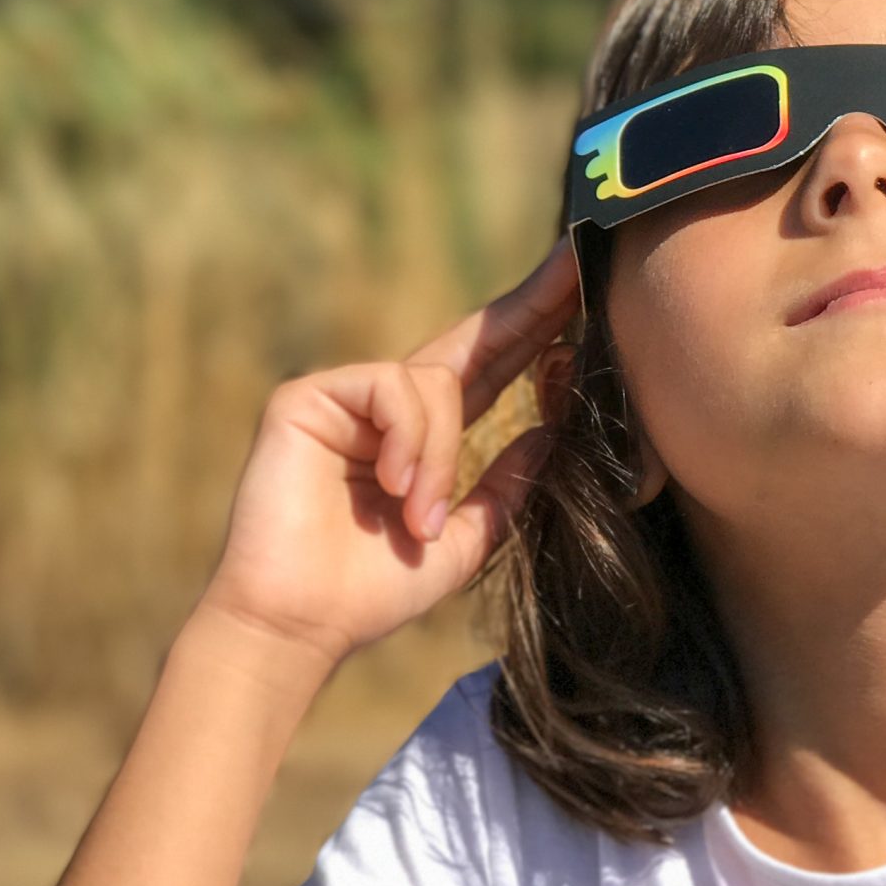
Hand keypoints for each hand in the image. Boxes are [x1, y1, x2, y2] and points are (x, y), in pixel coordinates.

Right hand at [194, 233, 583, 673]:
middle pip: (473, 340)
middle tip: (577, 261)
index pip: (494, 369)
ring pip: (437, 383)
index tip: (584, 292)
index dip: (539, 330)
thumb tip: (552, 433)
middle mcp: (387, 407)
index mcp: (425, 436)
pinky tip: (391, 486)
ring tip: (418, 515)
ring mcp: (345, 397)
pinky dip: (409, 440)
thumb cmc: (373, 590)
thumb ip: (507, 485)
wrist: (300, 625)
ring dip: (440, 456)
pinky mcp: (306, 397)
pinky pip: (392, 389)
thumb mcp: (466, 537)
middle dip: (530, 306)